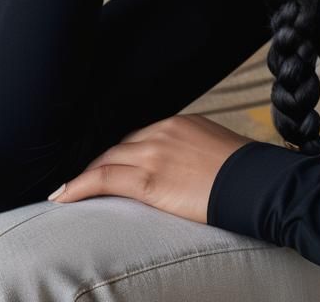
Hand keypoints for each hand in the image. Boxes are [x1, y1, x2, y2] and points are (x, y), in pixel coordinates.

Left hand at [47, 113, 254, 223]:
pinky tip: (63, 196)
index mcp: (180, 122)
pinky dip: (79, 186)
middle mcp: (163, 131)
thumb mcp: (216, 148)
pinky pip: (102, 179)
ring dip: (83, 176)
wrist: (256, 182)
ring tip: (66, 190)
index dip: (120, 153)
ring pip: (106, 161)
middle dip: (99, 162)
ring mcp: (154, 153)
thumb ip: (193, 150)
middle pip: (119, 146)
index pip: (140, 136)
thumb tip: (186, 167)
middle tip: (81, 179)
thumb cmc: (244, 172)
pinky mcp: (149, 179)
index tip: (109, 164)